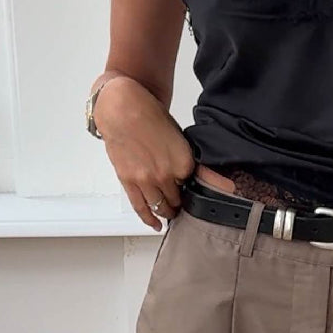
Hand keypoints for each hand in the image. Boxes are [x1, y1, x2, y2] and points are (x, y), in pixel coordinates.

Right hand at [96, 77, 194, 231]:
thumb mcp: (180, 138)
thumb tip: (209, 179)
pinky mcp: (129, 182)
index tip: (192, 192)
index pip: (194, 187)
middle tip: (181, 204)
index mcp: (183, 163)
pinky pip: (141, 208)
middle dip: (180, 203)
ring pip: (161, 207)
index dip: (192, 189)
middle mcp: (166, 175)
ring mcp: (147, 181)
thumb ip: (190, 161)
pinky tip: (155, 225)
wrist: (123, 108)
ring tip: (170, 213)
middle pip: (178, 200)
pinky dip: (149, 219)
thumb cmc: (150, 116)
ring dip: (166, 212)